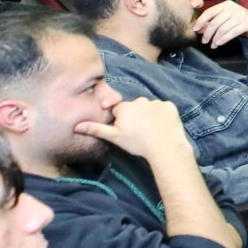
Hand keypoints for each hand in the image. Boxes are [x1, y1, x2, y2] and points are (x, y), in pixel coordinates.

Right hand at [75, 96, 194, 167]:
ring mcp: (157, 102)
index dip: (121, 121)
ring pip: (148, 107)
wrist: (165, 147)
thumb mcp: (114, 137)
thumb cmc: (137, 143)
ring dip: (148, 115)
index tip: (127, 131)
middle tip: (139, 131)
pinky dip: (162, 115)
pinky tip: (162, 126)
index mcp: (126, 107)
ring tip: (151, 130)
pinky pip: (163, 108)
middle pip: (134, 107)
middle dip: (134, 116)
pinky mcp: (170, 105)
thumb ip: (96, 129)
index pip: (119, 110)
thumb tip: (77, 126)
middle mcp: (141, 100)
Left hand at [192, 0, 247, 47]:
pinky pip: (232, 33)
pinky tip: (219, 44)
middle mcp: (233, 8)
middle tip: (204, 42)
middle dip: (207, 33)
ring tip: (212, 45)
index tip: (195, 30)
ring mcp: (241, 15)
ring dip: (215, 39)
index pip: (209, 12)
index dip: (201, 21)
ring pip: (222, 29)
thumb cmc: (238, 21)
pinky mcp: (247, 23)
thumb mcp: (225, 19)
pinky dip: (224, 39)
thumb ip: (212, 22)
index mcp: (226, 4)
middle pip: (215, 22)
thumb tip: (198, 29)